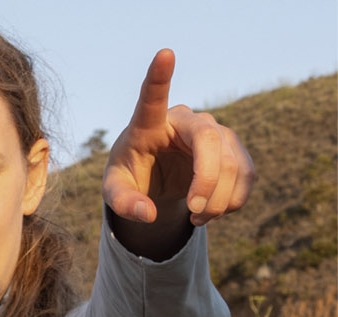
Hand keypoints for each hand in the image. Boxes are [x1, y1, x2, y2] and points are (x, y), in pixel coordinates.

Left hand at [103, 50, 253, 239]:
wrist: (155, 177)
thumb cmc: (131, 174)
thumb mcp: (115, 191)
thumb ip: (123, 202)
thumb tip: (147, 214)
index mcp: (148, 124)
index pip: (153, 97)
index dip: (159, 76)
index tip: (165, 53)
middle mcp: (186, 120)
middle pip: (210, 141)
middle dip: (206, 181)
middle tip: (193, 211)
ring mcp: (215, 131)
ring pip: (233, 163)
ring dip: (218, 200)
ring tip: (195, 217)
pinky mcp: (234, 148)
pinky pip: (246, 175)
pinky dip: (232, 202)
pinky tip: (212, 212)